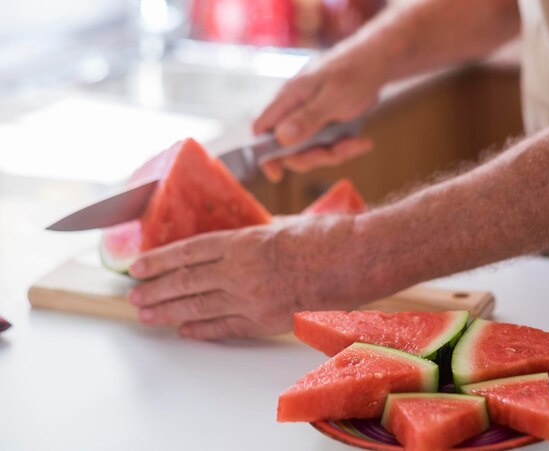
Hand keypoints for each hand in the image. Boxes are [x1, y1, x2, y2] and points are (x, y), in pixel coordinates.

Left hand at [127, 215, 370, 339]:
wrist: (357, 260)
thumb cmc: (324, 236)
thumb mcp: (281, 224)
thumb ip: (251, 233)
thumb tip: (231, 240)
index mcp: (243, 241)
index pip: (188, 251)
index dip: (160, 260)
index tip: (138, 266)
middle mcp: (241, 271)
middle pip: (187, 282)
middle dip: (156, 289)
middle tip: (133, 295)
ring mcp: (253, 298)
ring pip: (199, 307)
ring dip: (169, 312)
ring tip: (147, 314)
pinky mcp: (267, 320)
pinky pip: (226, 328)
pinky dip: (202, 330)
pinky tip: (185, 331)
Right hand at [253, 40, 388, 181]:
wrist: (379, 61)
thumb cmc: (355, 72)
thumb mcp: (333, 98)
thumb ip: (307, 118)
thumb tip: (280, 138)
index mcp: (289, 98)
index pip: (261, 129)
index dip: (265, 154)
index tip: (278, 175)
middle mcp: (294, 109)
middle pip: (288, 149)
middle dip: (313, 157)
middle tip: (337, 152)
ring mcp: (309, 118)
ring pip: (310, 151)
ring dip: (334, 153)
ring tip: (357, 142)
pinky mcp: (323, 124)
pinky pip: (327, 146)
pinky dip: (344, 148)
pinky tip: (362, 140)